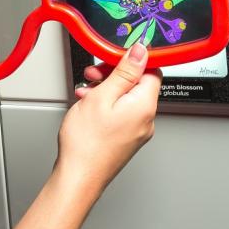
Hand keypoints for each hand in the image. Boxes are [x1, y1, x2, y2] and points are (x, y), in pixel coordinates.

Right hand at [54, 43, 161, 200]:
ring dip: (106, 88)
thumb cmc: (86, 143)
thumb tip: (140, 51)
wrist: (77, 177)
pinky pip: (121, 112)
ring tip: (86, 91)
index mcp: (145, 105)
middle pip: (137, 83)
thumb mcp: (102, 96)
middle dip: (114, 74)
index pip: (152, 70)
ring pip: (126, 97)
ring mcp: (137, 131)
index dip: (132, 59)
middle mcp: (146, 119)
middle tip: (94, 74)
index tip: (114, 56)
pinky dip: (106, 104)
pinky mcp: (126, 138)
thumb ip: (124, 71)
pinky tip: (88, 105)